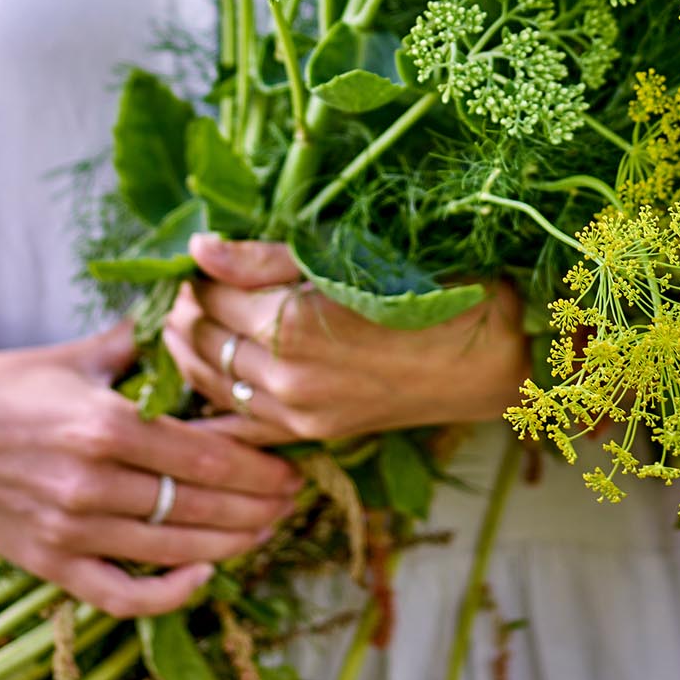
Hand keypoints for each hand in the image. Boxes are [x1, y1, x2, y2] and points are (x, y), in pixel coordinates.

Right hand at [0, 321, 303, 617]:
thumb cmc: (13, 381)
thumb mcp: (84, 353)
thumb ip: (150, 341)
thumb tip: (207, 306)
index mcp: (105, 423)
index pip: (206, 457)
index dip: (258, 468)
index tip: (291, 466)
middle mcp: (90, 482)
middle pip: (198, 507)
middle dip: (257, 507)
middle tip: (293, 499)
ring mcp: (69, 530)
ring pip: (171, 551)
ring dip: (229, 545)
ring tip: (265, 529)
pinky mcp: (49, 564)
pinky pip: (119, 596)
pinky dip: (166, 595)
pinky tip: (201, 574)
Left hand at [164, 236, 531, 445]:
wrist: (495, 357)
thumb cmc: (436, 290)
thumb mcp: (352, 257)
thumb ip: (266, 258)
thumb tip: (199, 247)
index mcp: (293, 325)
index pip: (211, 293)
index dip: (197, 269)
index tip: (197, 251)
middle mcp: (286, 378)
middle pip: (201, 338)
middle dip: (185, 306)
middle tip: (188, 280)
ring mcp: (298, 414)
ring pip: (211, 381)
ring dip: (190, 348)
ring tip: (188, 317)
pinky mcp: (312, 433)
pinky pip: (238, 423)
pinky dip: (214, 396)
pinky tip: (206, 373)